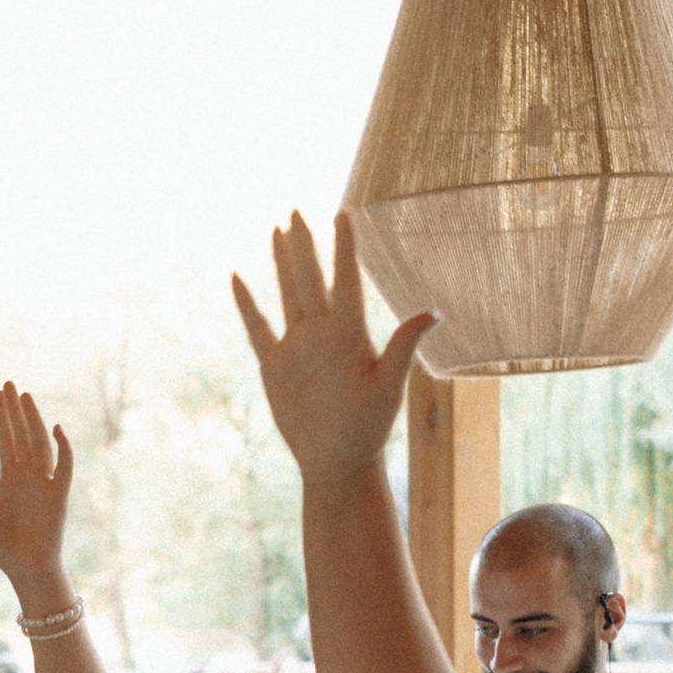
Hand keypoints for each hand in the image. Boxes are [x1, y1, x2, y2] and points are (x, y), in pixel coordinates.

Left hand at [0, 383, 75, 601]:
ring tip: (25, 397)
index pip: (6, 442)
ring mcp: (45, 484)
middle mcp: (28, 477)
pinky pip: (64, 466)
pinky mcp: (59, 496)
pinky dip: (63, 448)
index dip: (2, 419)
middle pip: (22, 435)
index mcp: (10, 481)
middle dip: (15, 410)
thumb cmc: (5, 551)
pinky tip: (55, 428)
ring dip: (34, 420)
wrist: (25, 572)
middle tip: (9, 384)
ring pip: (40, 443)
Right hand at [233, 211, 434, 483]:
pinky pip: (258, 328)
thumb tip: (434, 313)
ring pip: (287, 294)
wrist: (337, 460)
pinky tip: (238, 280)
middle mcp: (323, 333)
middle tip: (296, 211)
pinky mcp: (275, 367)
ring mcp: (297, 348)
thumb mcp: (388, 388)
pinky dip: (247, 305)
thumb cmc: (368, 429)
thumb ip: (403, 347)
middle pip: (310, 278)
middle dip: (303, 245)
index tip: (342, 214)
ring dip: (282, 263)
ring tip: (277, 231)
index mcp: (349, 333)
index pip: (345, 279)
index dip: (343, 247)